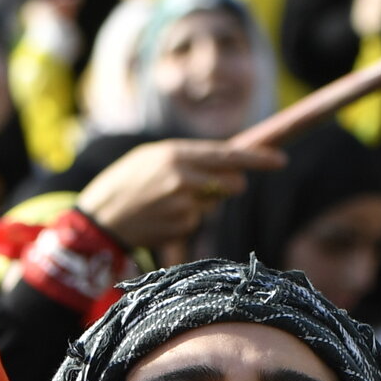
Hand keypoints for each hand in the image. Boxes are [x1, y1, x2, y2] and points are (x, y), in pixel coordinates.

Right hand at [74, 139, 285, 249]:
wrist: (100, 218)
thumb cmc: (125, 182)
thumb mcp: (152, 157)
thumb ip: (189, 158)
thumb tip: (229, 167)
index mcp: (176, 154)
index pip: (229, 155)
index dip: (258, 159)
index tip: (281, 161)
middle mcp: (183, 178)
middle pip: (231, 184)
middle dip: (226, 187)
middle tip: (200, 187)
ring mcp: (184, 205)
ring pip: (212, 205)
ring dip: (199, 204)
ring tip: (166, 202)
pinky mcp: (181, 227)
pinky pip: (196, 221)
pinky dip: (184, 220)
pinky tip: (160, 217)